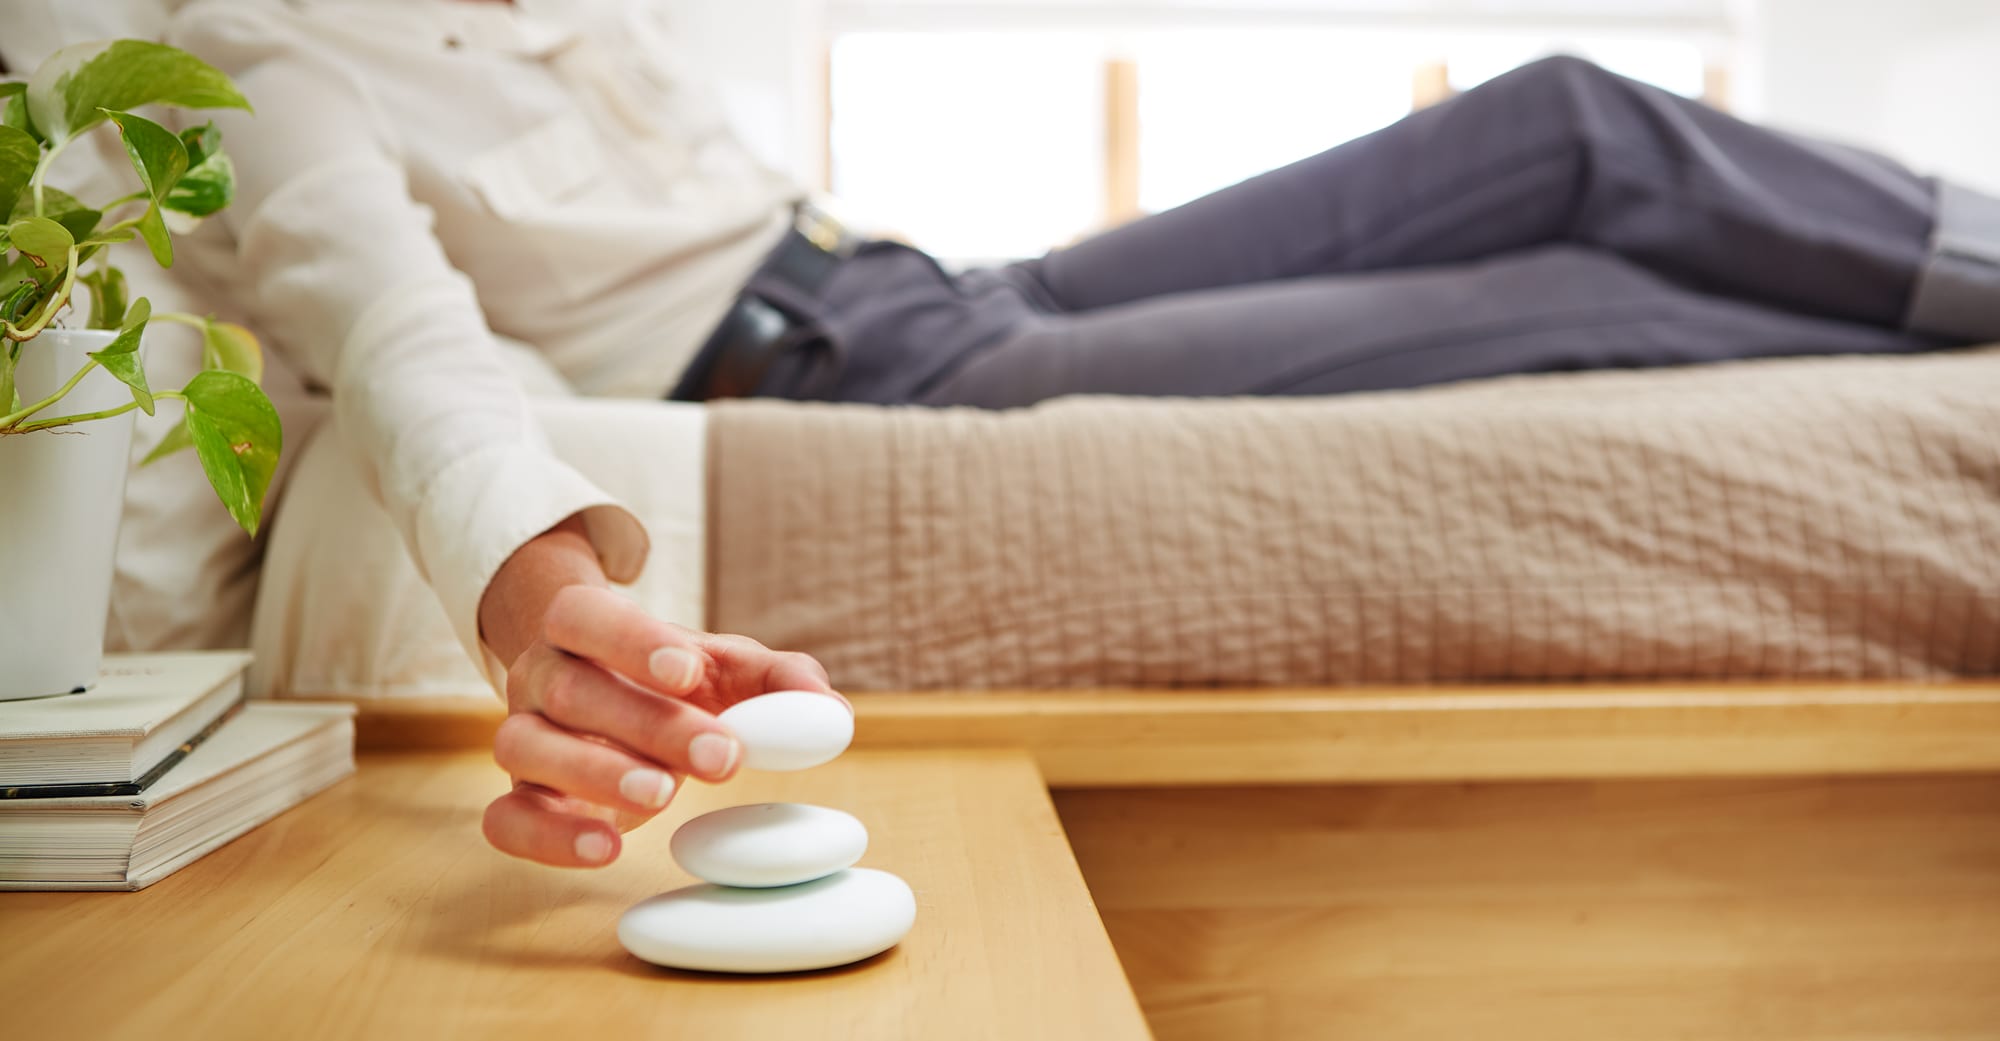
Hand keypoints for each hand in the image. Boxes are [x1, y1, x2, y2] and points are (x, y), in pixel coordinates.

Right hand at [477, 520, 839, 867]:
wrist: (614, 698)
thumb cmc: (676, 679)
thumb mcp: (731, 669)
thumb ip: (781, 682)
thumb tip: (831, 713)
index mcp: (584, 627)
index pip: (586, 616)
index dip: (632, 640)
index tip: (690, 671)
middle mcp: (541, 676)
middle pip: (571, 689)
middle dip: (647, 722)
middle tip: (722, 756)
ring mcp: (522, 735)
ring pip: (527, 747)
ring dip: (595, 774)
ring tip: (663, 796)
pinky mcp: (520, 797)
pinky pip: (505, 819)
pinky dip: (548, 838)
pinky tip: (607, 849)